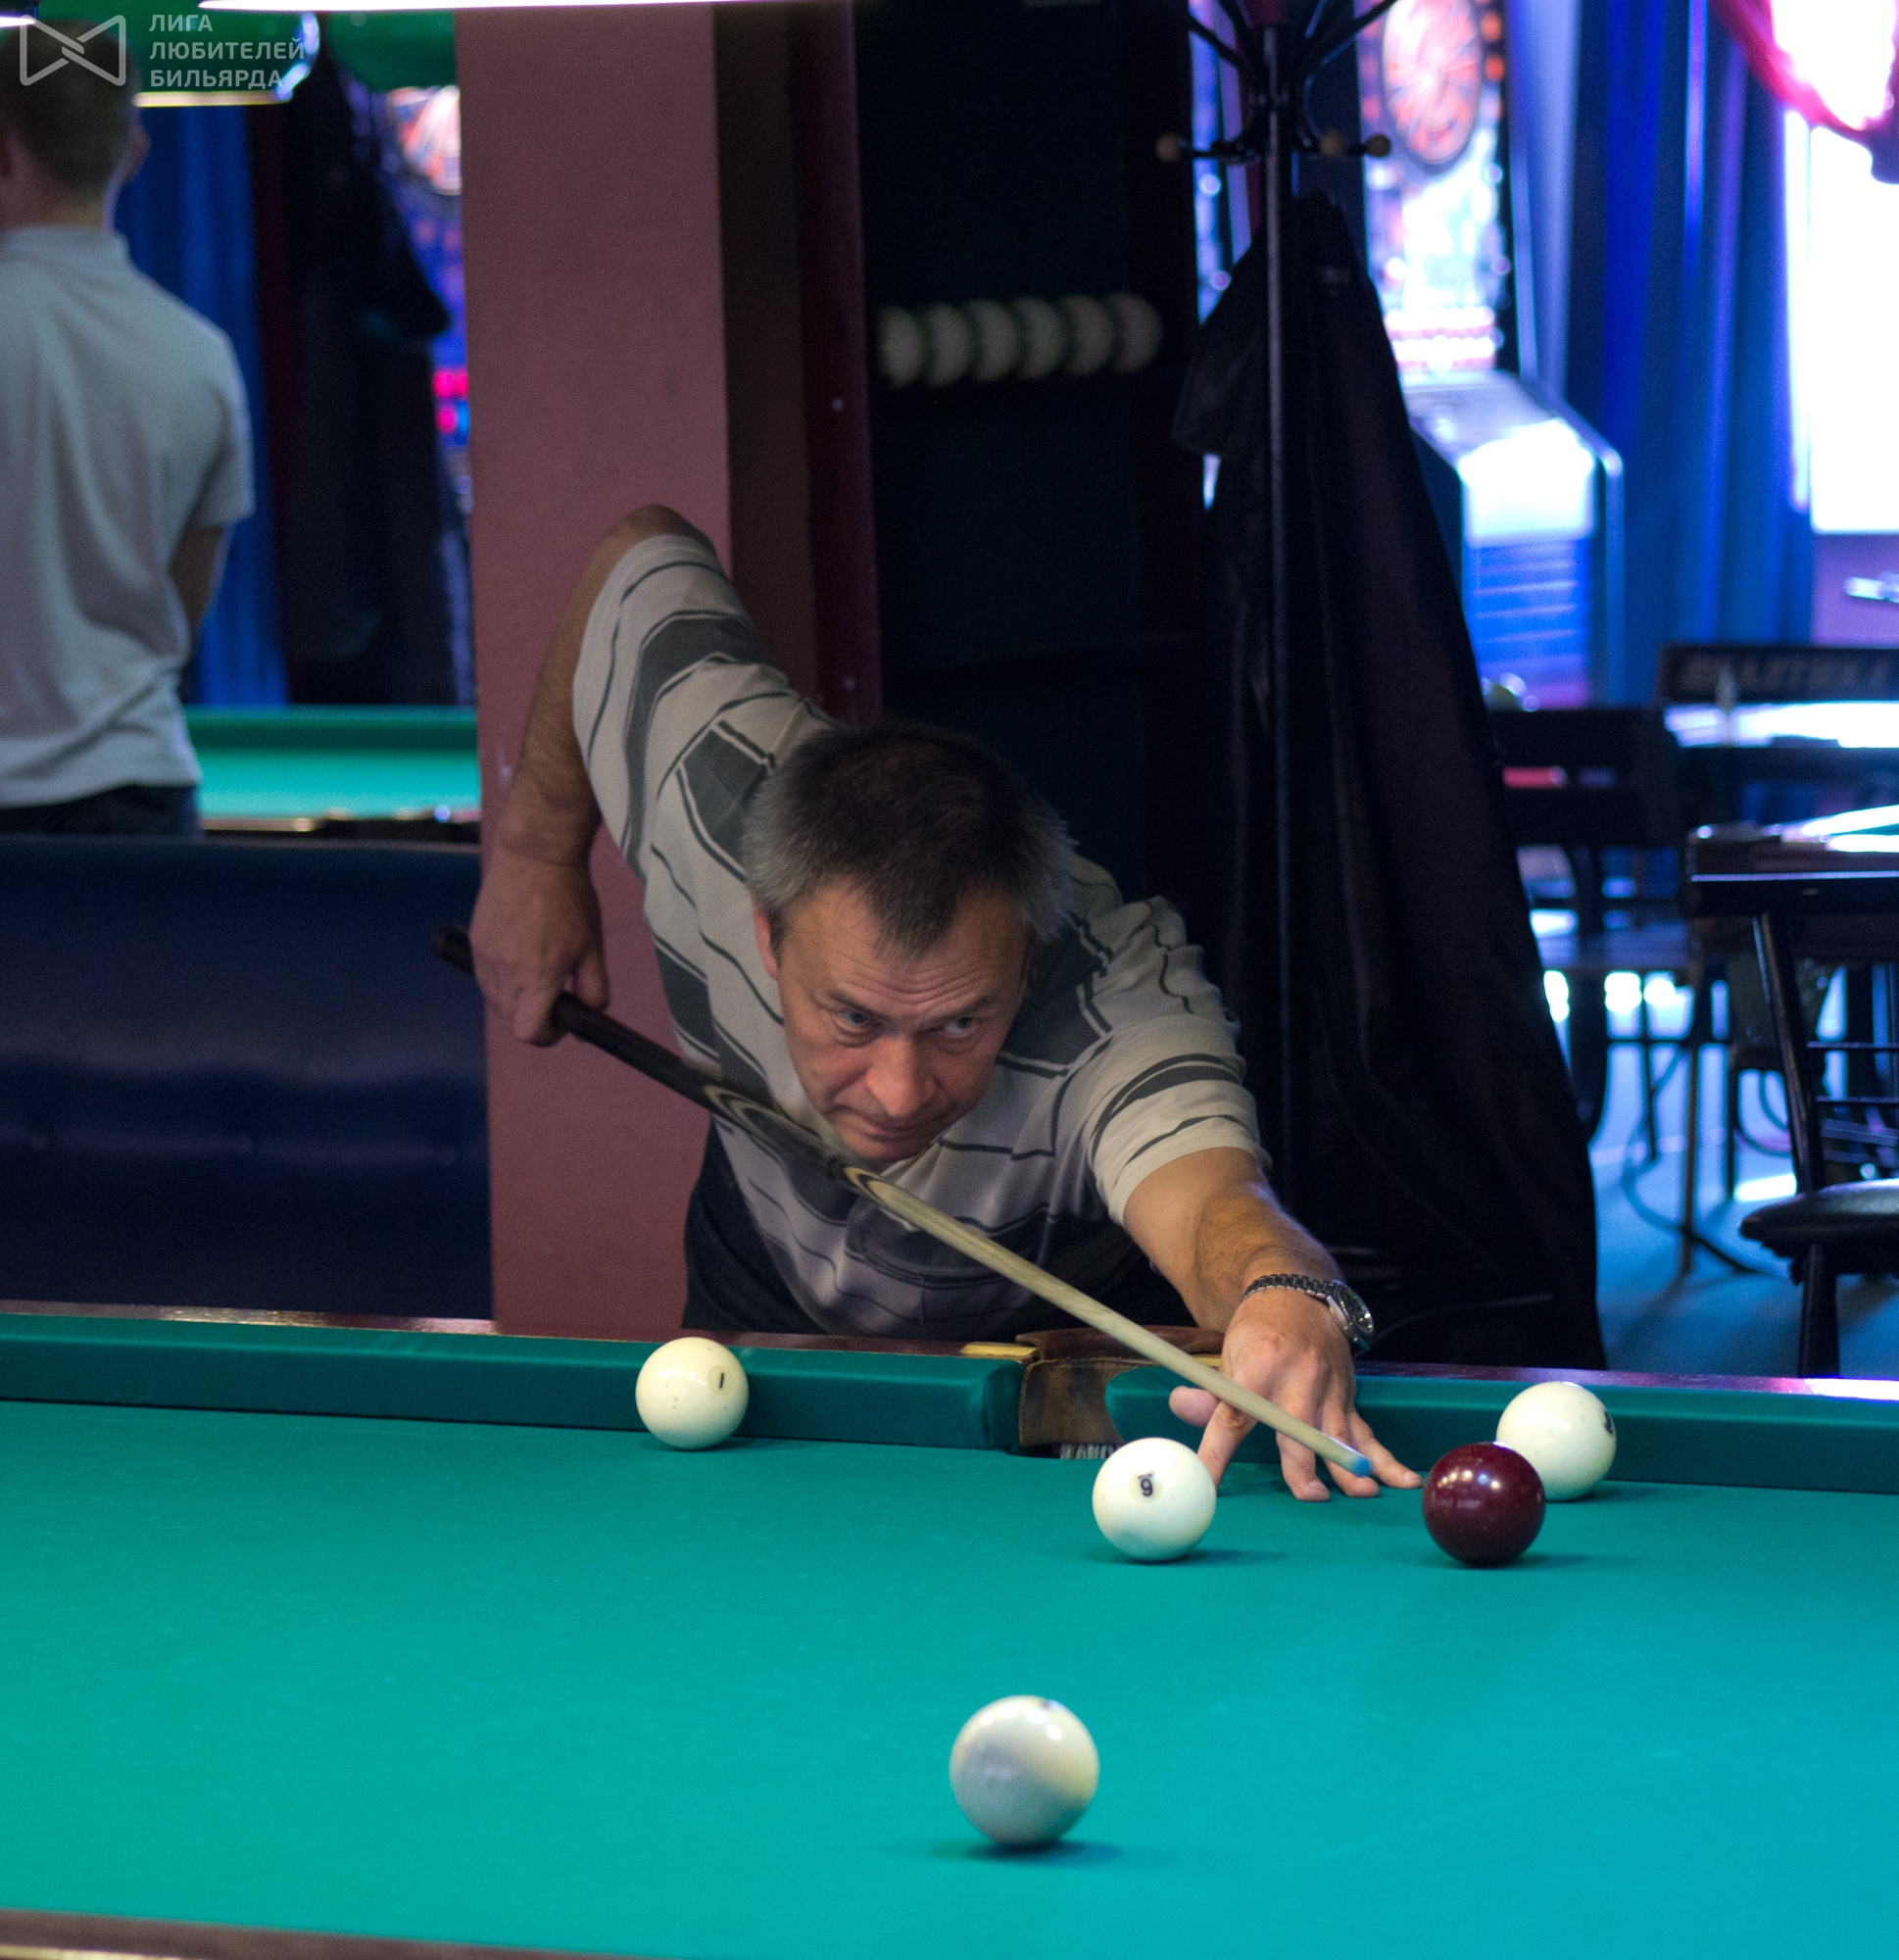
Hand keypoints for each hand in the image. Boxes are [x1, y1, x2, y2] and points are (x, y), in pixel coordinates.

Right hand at [468, 843, 608, 1042]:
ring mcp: (485, 959)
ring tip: (537, 970)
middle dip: (534, 1018)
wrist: (534, 856)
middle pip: (512, 1022)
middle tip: (555, 995)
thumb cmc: (569, 900)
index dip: (549, 1035)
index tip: (562, 1021)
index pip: (529, 1033)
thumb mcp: (593, 949)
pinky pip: (485, 978)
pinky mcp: (474, 944)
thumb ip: (594, 991)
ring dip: (516, 999)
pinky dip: (502, 979)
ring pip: (496, 1001)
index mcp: (536, 979)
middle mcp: (504, 975)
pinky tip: (520, 955)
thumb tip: (589, 1016)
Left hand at [1166, 1287, 1420, 1500]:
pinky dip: (1386, 1458)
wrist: (1297, 1294)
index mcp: (1257, 1366)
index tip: (1208, 1484)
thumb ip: (1210, 1393)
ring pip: (1339, 1432)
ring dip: (1351, 1466)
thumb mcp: (1226, 1356)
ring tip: (1362, 1493)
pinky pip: (1367, 1432)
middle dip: (1304, 1464)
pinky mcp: (1347, 1396)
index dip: (1218, 1453)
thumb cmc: (1256, 1334)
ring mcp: (1328, 1387)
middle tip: (1309, 1495)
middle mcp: (1297, 1377)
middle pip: (1298, 1428)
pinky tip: (1404, 1479)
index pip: (1234, 1416)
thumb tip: (1180, 1407)